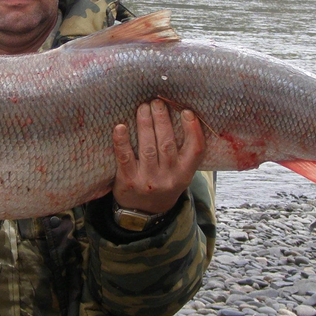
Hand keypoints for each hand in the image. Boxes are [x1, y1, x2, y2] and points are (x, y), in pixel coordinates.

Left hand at [111, 100, 205, 215]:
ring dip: (145, 124)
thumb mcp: (180, 175)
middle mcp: (168, 178)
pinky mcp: (128, 181)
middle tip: (157, 102)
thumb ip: (182, 154)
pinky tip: (120, 127)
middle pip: (167, 144)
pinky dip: (122, 141)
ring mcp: (147, 180)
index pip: (195, 150)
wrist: (143, 214)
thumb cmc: (163, 185)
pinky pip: (124, 157)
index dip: (192, 129)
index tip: (186, 111)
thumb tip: (182, 117)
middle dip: (162, 120)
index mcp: (184, 175)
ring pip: (147, 148)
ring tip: (143, 107)